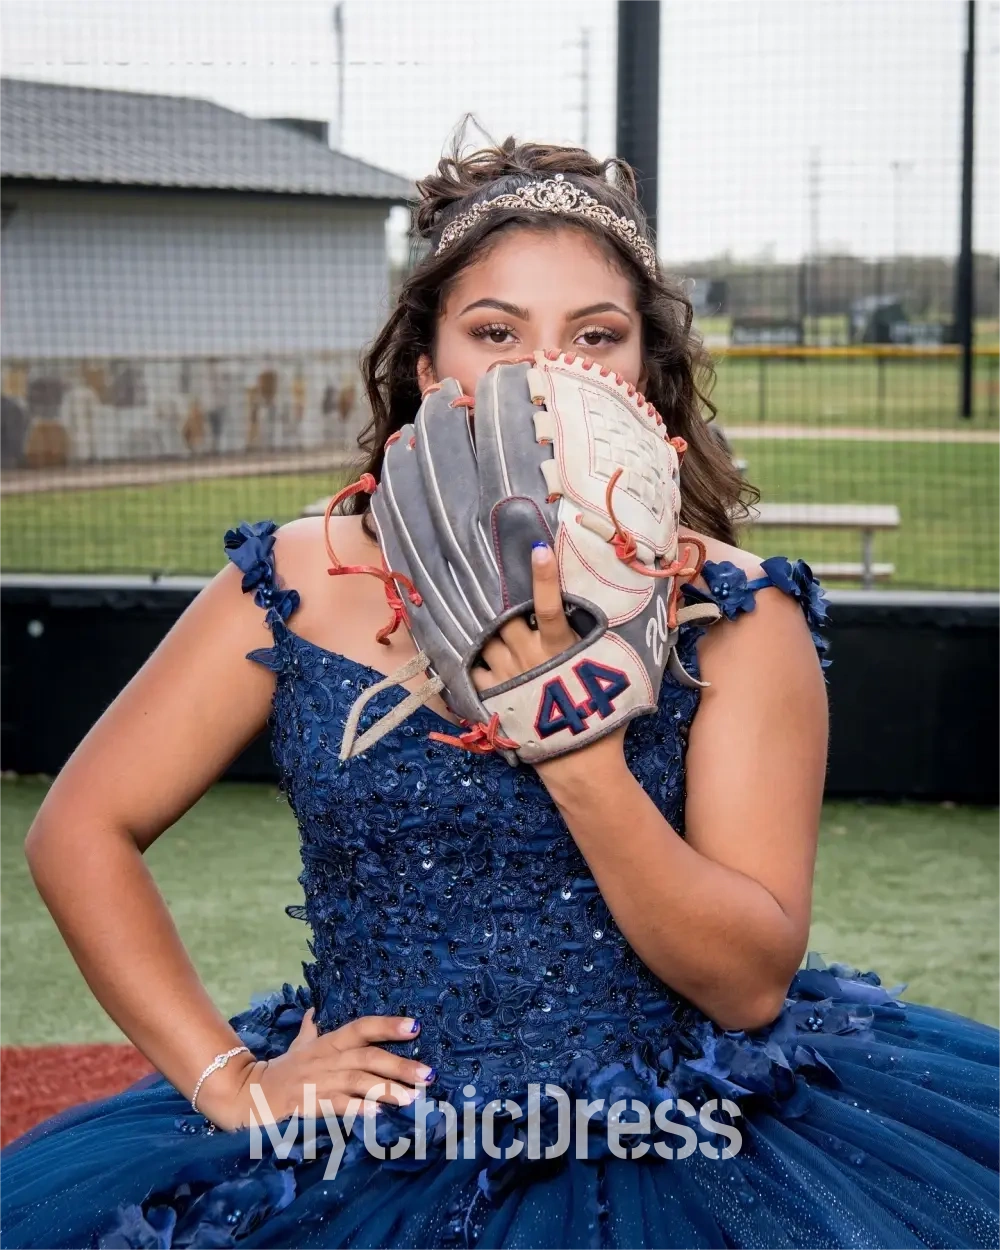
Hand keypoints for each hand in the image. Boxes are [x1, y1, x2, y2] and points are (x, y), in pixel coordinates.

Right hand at [196, 1010, 434, 1131]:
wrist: (250, 1092)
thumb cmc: (281, 1069)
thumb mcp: (299, 1044)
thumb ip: (311, 1028)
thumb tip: (316, 1009)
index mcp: (329, 1042)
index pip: (362, 1027)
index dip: (388, 1025)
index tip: (415, 1026)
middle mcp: (328, 1058)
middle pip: (369, 1057)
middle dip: (400, 1065)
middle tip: (428, 1074)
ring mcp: (320, 1081)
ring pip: (358, 1081)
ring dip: (387, 1089)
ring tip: (413, 1098)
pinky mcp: (311, 1103)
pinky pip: (338, 1105)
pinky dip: (357, 1108)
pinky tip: (377, 1114)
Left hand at [471, 542, 626, 777]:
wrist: (578, 765)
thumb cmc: (602, 721)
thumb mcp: (615, 680)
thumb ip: (610, 650)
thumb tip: (646, 634)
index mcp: (560, 648)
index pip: (549, 605)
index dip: (544, 576)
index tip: (538, 549)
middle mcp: (530, 656)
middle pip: (506, 618)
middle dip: (504, 609)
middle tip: (505, 600)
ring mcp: (508, 675)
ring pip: (487, 639)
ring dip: (490, 634)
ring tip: (496, 633)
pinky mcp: (493, 696)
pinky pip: (477, 669)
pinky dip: (479, 663)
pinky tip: (488, 664)